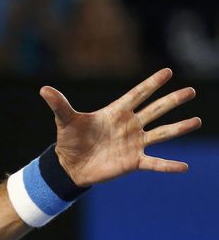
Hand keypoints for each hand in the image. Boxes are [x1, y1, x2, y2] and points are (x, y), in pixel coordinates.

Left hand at [40, 68, 201, 186]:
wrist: (69, 166)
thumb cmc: (69, 140)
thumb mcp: (64, 120)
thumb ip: (59, 105)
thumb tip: (43, 89)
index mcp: (116, 112)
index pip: (137, 94)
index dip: (152, 84)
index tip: (167, 72)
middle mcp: (129, 126)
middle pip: (155, 110)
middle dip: (172, 100)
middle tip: (191, 91)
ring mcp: (134, 143)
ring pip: (162, 133)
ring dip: (179, 128)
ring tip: (197, 120)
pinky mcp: (133, 161)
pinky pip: (154, 163)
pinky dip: (168, 166)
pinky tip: (184, 167)